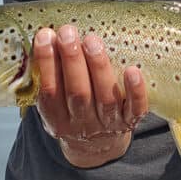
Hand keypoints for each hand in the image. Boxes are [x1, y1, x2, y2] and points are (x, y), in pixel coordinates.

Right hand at [32, 24, 148, 167]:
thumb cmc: (72, 111)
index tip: (45, 36)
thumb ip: (51, 76)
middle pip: (77, 94)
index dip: (46, 64)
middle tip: (68, 32)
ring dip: (98, 67)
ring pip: (105, 98)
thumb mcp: (55, 102)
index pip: (49, 92)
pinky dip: (135, 91)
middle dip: (72, 61)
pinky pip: (135, 109)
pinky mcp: (130, 122)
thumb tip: (45, 36)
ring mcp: (107, 124)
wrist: (96, 147)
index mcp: (57, 120)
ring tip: (92, 40)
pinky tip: (133, 70)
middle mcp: (81, 125)